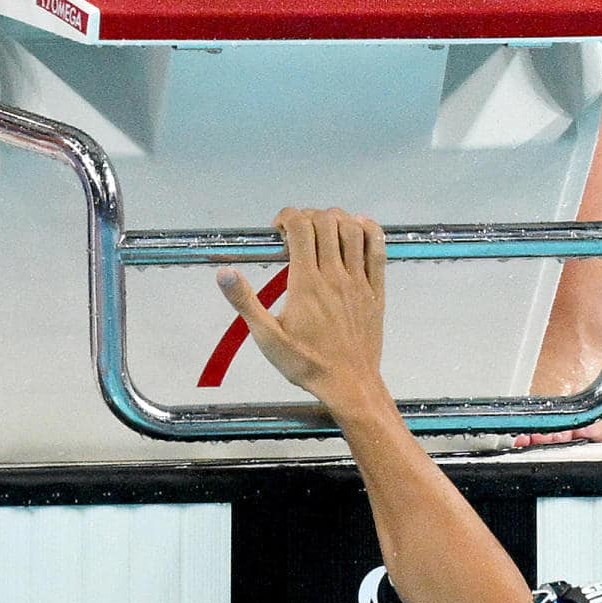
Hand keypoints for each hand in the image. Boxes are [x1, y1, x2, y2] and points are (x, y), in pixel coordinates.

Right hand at [217, 207, 388, 405]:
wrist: (349, 386)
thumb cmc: (307, 364)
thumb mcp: (267, 338)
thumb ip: (245, 302)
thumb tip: (223, 273)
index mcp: (307, 283)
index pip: (300, 227)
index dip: (287, 217)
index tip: (278, 230)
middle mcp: (334, 276)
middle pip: (326, 222)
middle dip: (308, 217)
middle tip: (297, 234)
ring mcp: (359, 281)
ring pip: (352, 230)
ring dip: (336, 219)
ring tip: (322, 230)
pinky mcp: (376, 291)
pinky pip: (378, 250)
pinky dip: (369, 231)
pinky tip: (357, 229)